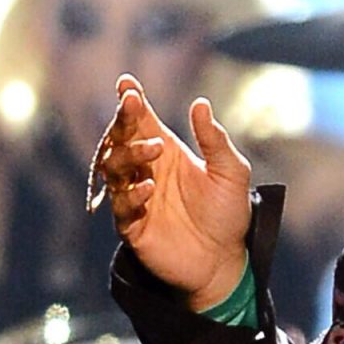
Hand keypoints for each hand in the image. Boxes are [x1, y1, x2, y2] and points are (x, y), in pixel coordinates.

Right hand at [93, 74, 253, 309]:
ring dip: (129, 153)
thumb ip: (215, 140)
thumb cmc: (228, 212)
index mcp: (166, 152)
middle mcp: (145, 170)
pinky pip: (121, 207)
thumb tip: (201, 103)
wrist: (226, 260)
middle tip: (132, 105)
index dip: (130, 101)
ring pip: (113, 168)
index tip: (126, 83)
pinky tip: (149, 187)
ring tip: (155, 149)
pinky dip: (132, 194)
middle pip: (119, 139)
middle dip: (122, 119)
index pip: (140, 120)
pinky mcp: (133, 226)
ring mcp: (136, 198)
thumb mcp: (231, 172)